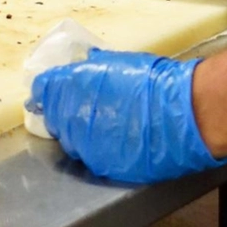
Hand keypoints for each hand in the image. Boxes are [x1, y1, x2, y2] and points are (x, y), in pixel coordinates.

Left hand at [31, 49, 226, 183]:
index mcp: (74, 85)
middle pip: (54, 117)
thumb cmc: (156, 83)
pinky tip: (113, 140)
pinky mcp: (102, 164)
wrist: (182, 113)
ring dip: (78, 132)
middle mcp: (73, 116)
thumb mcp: (119, 62)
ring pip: (70, 140)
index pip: (44, 88)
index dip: (47, 89)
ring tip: (102, 125)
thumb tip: (85, 64)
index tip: (49, 91)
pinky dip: (97, 149)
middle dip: (62, 111)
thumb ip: (93, 68)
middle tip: (80, 108)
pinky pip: (90, 157)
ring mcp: (86, 144)